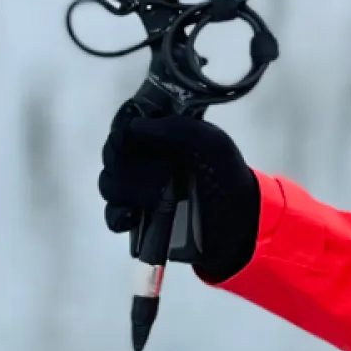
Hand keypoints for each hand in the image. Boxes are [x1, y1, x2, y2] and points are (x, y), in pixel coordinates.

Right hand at [99, 107, 261, 283]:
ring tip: (157, 198)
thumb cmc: (229, 179)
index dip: (124, 132)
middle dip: (130, 165)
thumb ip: (178, 128)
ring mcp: (140, 188)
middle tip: (164, 174)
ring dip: (128, 190)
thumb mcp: (213, 145)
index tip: (131, 141)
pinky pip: (112, 214)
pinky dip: (117, 215)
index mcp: (164, 134)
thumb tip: (133, 126)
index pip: (126, 124)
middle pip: (113, 154)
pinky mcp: (139, 217)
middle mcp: (147, 158)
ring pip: (109, 183)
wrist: (241, 227)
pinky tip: (132, 217)